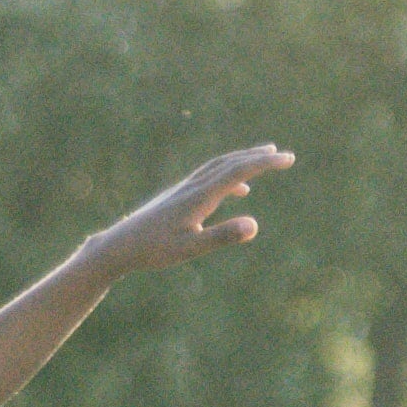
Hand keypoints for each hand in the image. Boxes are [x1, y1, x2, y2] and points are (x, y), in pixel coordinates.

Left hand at [77, 145, 293, 277]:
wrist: (118, 246)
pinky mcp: (178, 197)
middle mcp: (192, 187)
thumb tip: (254, 225)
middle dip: (259, 158)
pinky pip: (209, 178)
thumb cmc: (153, 251)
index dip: (265, 163)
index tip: (288, 158)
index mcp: (199, 197)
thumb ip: (221, 236)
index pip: (239, 172)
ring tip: (264, 157)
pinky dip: (229, 177)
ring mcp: (184, 190)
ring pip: (219, 167)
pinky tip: (239, 191)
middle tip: (284, 155)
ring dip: (243, 160)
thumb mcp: (190, 248)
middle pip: (230, 163)